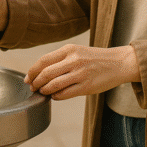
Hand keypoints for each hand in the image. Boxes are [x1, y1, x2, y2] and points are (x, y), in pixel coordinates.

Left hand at [24, 44, 139, 99]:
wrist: (118, 63)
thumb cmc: (95, 58)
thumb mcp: (77, 51)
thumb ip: (61, 59)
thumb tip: (41, 72)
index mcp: (69, 49)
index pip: (43, 60)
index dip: (32, 71)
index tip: (28, 78)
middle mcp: (74, 60)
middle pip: (45, 73)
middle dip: (35, 82)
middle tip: (32, 87)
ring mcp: (80, 73)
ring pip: (53, 84)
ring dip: (44, 90)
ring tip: (43, 92)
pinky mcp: (87, 86)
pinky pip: (65, 94)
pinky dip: (56, 96)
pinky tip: (55, 96)